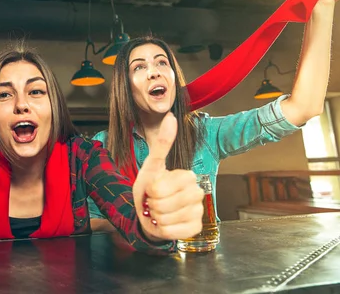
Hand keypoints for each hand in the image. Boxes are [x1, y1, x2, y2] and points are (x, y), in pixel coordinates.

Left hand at [132, 113, 203, 240]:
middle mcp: (197, 192)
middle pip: (163, 203)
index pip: (161, 187)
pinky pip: (173, 231)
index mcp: (187, 175)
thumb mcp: (152, 165)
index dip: (151, 190)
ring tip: (159, 211)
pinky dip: (163, 229)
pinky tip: (166, 223)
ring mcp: (198, 211)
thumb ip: (162, 143)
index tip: (153, 188)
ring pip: (167, 218)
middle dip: (153, 204)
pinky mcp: (195, 228)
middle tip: (155, 201)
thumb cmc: (150, 188)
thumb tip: (171, 116)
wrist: (149, 212)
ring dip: (156, 217)